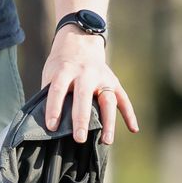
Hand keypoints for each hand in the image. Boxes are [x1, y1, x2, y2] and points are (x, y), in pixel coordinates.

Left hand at [41, 24, 139, 143]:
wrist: (79, 41)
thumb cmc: (61, 65)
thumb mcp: (51, 74)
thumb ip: (50, 94)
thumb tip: (48, 124)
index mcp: (65, 70)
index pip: (58, 90)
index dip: (54, 109)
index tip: (52, 127)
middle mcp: (85, 73)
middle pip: (83, 97)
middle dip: (82, 119)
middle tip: (79, 139)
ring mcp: (102, 77)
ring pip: (107, 101)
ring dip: (108, 121)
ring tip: (106, 141)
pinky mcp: (114, 82)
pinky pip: (123, 99)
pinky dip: (129, 114)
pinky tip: (133, 129)